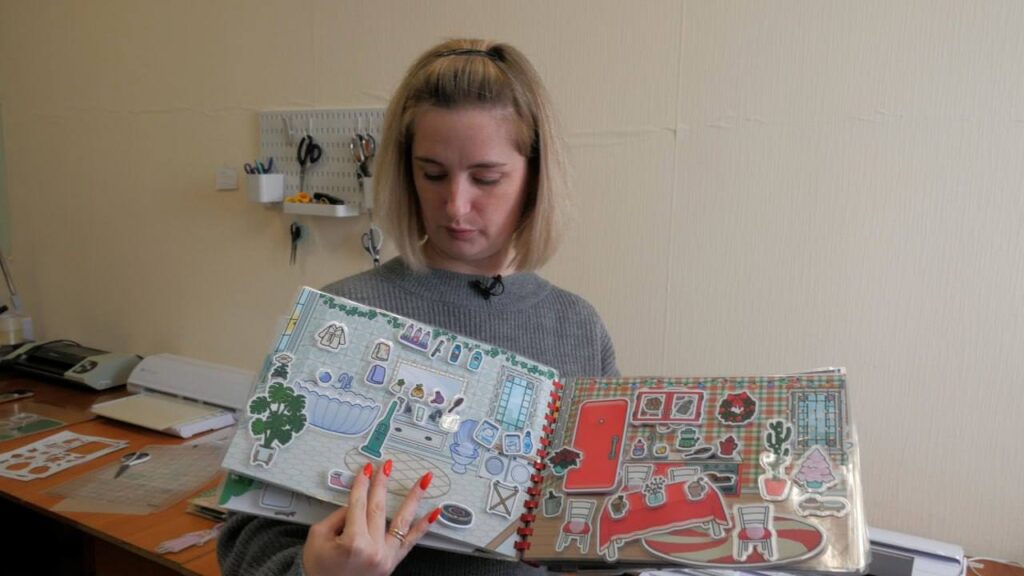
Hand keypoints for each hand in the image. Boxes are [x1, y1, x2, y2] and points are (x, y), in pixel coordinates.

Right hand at [302, 460, 439, 575]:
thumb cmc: (318, 569)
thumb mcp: (318, 537)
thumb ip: (337, 517)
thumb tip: (355, 503)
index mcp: (353, 542)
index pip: (358, 504)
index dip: (362, 484)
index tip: (367, 469)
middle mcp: (373, 549)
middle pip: (379, 508)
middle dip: (383, 484)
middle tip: (388, 466)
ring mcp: (385, 557)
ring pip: (402, 521)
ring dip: (414, 498)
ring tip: (425, 480)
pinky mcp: (391, 562)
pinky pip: (411, 542)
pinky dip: (424, 527)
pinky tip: (435, 513)